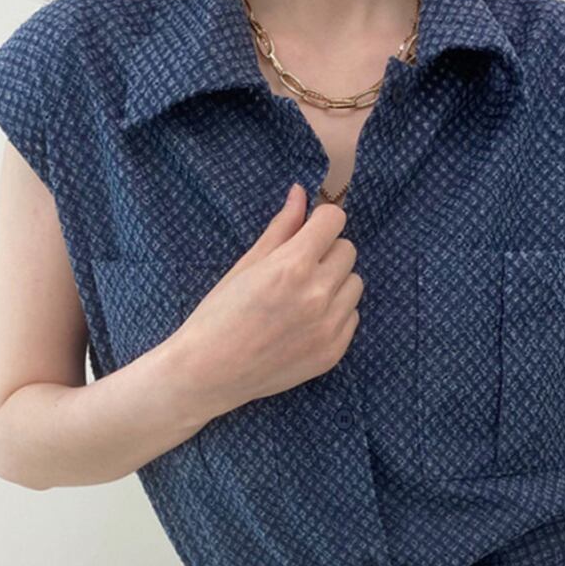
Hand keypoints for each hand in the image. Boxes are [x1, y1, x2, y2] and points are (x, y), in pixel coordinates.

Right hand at [177, 182, 362, 417]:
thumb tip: (301, 193)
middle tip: (296, 269)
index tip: (308, 232)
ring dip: (334, 283)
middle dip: (326, 252)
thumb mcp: (247, 265)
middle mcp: (318, 294)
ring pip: (354, 283)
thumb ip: (281, 228)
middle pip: (348, 250)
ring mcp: (330, 326)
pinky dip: (334, 314)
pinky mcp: (334, 351)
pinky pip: (351, 316)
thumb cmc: (219, 315)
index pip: (335, 221)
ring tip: (301, 298)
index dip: (320, 222)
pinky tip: (304, 323)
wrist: (209, 372)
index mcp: (293, 266)